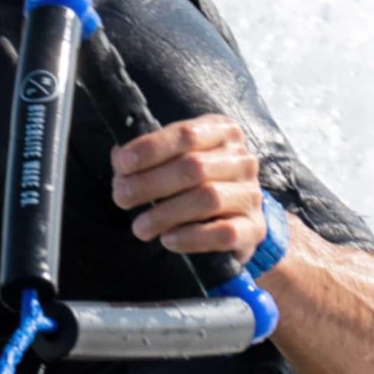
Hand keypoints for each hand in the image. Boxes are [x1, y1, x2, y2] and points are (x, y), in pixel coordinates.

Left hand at [110, 114, 267, 257]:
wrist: (235, 221)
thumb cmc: (194, 185)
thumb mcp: (173, 162)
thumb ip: (146, 159)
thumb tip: (120, 160)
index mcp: (221, 133)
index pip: (185, 135)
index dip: (150, 149)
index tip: (122, 165)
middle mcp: (241, 160)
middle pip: (193, 167)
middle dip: (149, 183)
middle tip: (121, 198)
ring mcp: (251, 193)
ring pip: (207, 199)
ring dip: (165, 214)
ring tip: (140, 227)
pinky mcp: (254, 227)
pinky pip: (224, 232)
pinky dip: (191, 237)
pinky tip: (168, 240)